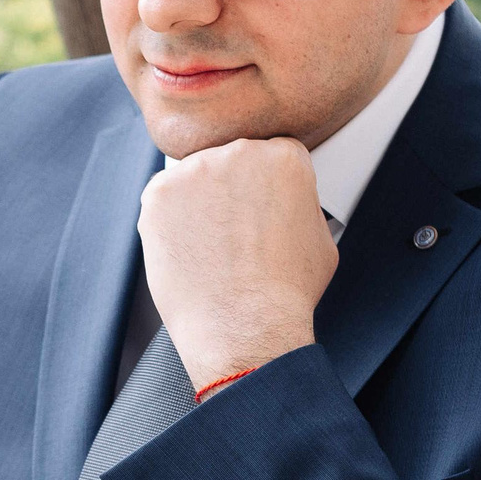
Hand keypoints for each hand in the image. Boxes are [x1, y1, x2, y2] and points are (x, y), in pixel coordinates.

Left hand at [137, 137, 337, 391]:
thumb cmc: (287, 293)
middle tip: (234, 234)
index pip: (269, 153)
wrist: (245, 326)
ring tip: (212, 248)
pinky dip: (169, 221)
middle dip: (230, 191)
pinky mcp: (160, 192)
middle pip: (229, 160)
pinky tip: (188, 249)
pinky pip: (162, 197)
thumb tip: (290, 203)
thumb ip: (301, 203)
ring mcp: (195, 170)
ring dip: (198, 203)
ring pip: (193, 177)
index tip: (258, 211)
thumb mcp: (320, 238)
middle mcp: (240, 152)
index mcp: (284, 157)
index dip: (263, 187)